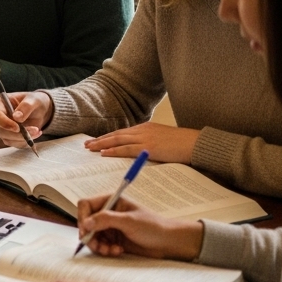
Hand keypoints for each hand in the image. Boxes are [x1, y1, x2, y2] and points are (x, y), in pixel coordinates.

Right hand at [0, 92, 51, 146]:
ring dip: (23, 138)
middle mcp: (0, 117)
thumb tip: (17, 117)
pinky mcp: (11, 136)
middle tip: (34, 130)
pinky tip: (35, 134)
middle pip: (1, 130)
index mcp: (1, 104)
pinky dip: (26, 142)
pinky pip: (15, 143)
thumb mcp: (33, 100)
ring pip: (8, 139)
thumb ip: (26, 106)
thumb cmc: (34, 101)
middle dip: (17, 134)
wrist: (40, 109)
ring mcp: (4, 128)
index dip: (4, 123)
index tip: (17, 128)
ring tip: (37, 131)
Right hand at [74, 193, 204, 260]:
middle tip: (97, 246)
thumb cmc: (153, 227)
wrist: (169, 243)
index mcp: (111, 201)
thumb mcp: (129, 221)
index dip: (82, 217)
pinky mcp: (113, 239)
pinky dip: (105, 250)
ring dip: (98, 245)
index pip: (85, 205)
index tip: (86, 231)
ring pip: (91, 236)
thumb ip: (105, 220)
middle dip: (90, 236)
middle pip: (85, 223)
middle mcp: (108, 212)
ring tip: (110, 250)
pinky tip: (117, 251)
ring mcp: (110, 227)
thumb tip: (85, 223)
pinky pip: (99, 245)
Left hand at [85, 123, 200, 163]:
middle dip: (100, 139)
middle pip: (116, 134)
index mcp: (146, 127)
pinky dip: (113, 151)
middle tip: (87, 144)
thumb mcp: (163, 139)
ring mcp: (145, 138)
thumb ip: (150, 142)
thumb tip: (140, 151)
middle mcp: (142, 130)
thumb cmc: (182, 144)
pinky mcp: (148, 148)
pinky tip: (104, 153)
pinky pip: (126, 149)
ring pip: (117, 140)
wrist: (195, 143)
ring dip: (102, 144)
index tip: (97, 140)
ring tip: (90, 148)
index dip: (108, 136)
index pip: (122, 132)